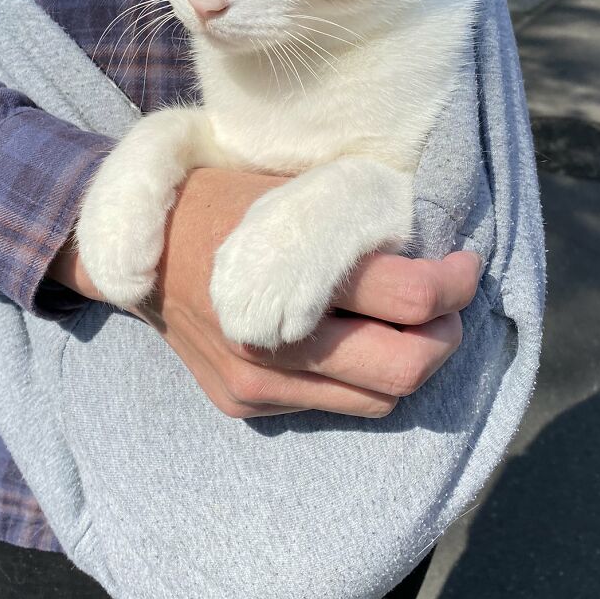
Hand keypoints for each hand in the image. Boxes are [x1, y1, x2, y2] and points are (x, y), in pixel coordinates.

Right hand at [50, 167, 479, 418]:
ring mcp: (258, 385)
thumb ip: (351, 227)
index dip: (457, 285)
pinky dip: (357, 378)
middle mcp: (276, 344)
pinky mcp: (243, 406)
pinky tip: (351, 341)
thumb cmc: (219, 204)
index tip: (465, 264)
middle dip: (445, 336)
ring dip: (409, 363)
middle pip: (405, 369)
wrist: (135, 252)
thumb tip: (429, 250)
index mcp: (292, 274)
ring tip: (410, 326)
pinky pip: (331, 405)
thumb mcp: (286, 192)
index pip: (411, 300)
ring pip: (376, 400)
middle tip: (448, 304)